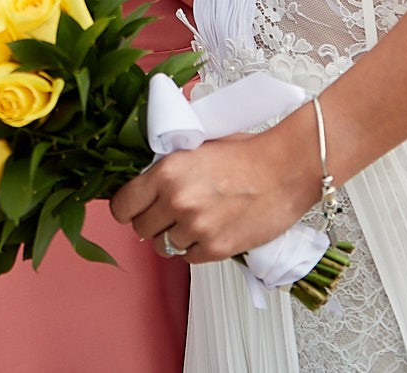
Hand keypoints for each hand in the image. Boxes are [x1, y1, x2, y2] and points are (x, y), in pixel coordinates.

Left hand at [110, 113, 321, 264]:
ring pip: (164, 247)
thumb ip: (166, 168)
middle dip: (152, 223)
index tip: (133, 209)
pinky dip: (196, 250)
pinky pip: (189, 259)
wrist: (285, 170)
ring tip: (195, 222)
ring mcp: (196, 227)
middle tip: (168, 215)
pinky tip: (209, 232)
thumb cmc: (246, 155)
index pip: (122, 205)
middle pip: (140, 229)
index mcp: (166, 172)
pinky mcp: (217, 248)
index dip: (127, 208)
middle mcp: (177, 201)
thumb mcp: (194, 148)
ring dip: (175, 238)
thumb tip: (143, 182)